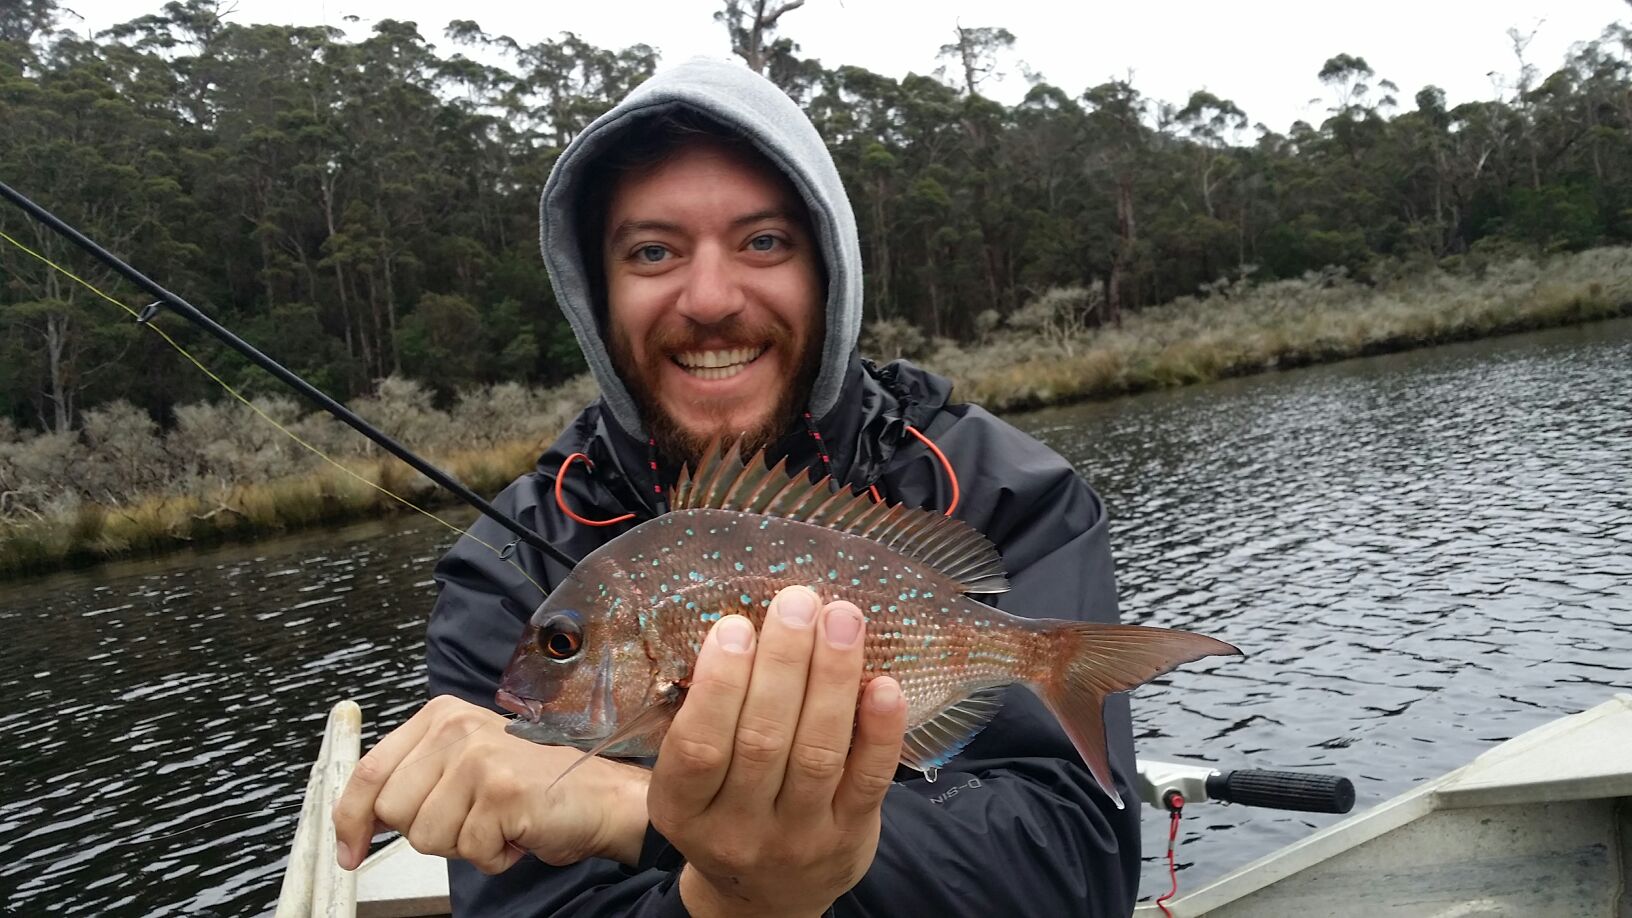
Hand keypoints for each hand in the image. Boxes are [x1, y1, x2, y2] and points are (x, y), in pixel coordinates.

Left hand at [331, 694, 650, 873]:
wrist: (597, 797)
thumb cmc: (530, 787)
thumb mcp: (460, 769)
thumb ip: (412, 782)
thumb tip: (355, 825)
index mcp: (439, 718)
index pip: (370, 772)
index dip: (352, 820)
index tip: (349, 851)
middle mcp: (456, 729)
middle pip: (394, 811)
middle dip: (429, 832)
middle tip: (471, 820)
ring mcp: (479, 758)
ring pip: (427, 836)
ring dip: (464, 846)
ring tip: (498, 823)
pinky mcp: (502, 791)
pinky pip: (469, 851)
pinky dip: (494, 856)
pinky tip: (517, 831)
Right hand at [649, 586, 908, 917]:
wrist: (764, 897)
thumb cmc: (726, 812)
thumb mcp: (693, 783)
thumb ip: (708, 719)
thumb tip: (740, 623)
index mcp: (683, 808)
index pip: (698, 748)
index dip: (719, 686)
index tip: (736, 625)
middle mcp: (737, 828)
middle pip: (762, 741)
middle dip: (783, 663)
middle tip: (798, 602)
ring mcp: (798, 836)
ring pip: (817, 752)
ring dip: (832, 678)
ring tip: (842, 618)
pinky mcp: (850, 836)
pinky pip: (869, 779)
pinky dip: (880, 730)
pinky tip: (884, 683)